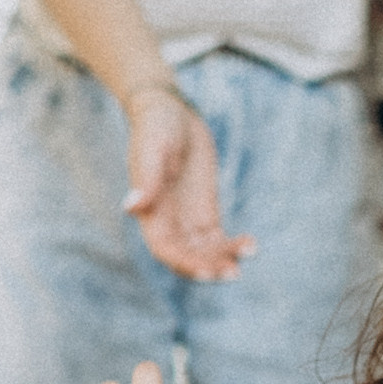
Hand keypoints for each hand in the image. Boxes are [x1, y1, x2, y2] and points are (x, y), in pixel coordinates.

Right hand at [121, 90, 253, 280]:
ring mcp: (187, 218)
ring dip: (224, 259)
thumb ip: (145, 179)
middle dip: (209, 267)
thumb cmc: (156, 126)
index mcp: (150, 212)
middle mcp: (167, 222)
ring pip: (205, 252)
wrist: (171, 112)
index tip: (208, 271)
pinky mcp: (204, 211)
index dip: (185, 264)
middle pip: (187, 257)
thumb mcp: (152, 148)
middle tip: (234, 272)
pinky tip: (251, 245)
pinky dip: (233, 246)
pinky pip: (218, 239)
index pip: (165, 249)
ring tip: (249, 252)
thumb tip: (131, 207)